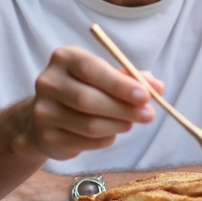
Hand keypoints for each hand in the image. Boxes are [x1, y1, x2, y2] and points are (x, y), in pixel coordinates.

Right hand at [29, 46, 162, 159]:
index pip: (93, 70)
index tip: (145, 96)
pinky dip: (105, 139)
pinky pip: (84, 141)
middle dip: (124, 109)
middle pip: (88, 99)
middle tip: (148, 115)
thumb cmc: (85, 89)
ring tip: (130, 123)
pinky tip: (111, 132)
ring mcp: (43, 111)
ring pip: (88, 124)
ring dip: (117, 125)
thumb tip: (158, 87)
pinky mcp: (46, 137)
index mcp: (65, 58)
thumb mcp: (106, 77)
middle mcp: (48, 82)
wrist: (48, 116)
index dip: (120, 85)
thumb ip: (132, 79)